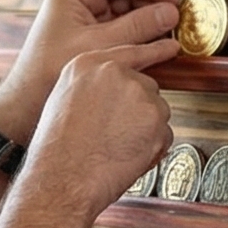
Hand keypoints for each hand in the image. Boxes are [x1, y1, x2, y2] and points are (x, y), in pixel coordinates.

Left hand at [0, 0, 180, 141]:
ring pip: (127, 13)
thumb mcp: (100, 46)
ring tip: (169, 37)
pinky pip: (122, 31)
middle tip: (176, 22)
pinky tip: (155, 49)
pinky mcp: (90, 37)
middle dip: (153, 7)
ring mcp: (85, 19)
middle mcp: (79, 0)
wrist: (27, 104)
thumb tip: (169, 13)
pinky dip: (139, 39)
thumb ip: (138, 28)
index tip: (173, 2)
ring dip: (149, 25)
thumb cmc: (47, 72)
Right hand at [24, 42, 177, 214]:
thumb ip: (91, 87)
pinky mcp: (155, 117)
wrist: (64, 178)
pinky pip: (164, 133)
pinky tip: (128, 157)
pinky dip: (154, 148)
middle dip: (137, 109)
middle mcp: (115, 72)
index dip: (149, 56)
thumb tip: (111, 94)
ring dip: (146, 129)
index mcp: (88, 64)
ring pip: (157, 110)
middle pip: (145, 86)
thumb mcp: (62, 101)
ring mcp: (138, 93)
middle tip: (116, 133)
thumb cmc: (57, 150)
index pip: (128, 53)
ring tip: (117, 147)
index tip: (170, 49)